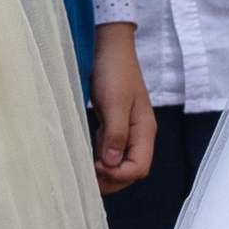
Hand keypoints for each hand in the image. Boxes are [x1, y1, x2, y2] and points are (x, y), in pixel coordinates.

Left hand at [90, 25, 155, 196]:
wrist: (110, 49)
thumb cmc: (115, 72)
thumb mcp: (115, 103)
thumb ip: (115, 134)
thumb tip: (110, 163)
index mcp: (144, 131)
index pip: (139, 168)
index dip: (119, 174)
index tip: (97, 167)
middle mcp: (138, 135)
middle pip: (131, 171)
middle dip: (111, 180)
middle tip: (88, 179)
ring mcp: (127, 131)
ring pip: (119, 163)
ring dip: (104, 172)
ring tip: (83, 171)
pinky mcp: (114, 126)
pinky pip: (109, 151)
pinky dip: (99, 158)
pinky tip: (86, 155)